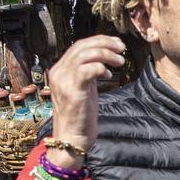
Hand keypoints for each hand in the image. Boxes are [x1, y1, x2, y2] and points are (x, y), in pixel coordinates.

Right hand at [46, 36, 130, 152]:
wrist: (71, 138)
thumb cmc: (80, 115)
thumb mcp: (83, 88)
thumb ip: (87, 72)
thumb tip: (102, 58)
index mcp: (59, 70)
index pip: (78, 46)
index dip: (98, 41)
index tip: (115, 44)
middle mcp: (58, 73)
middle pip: (81, 47)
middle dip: (104, 43)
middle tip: (121, 48)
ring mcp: (64, 82)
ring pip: (84, 55)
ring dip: (105, 54)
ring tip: (119, 61)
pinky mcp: (73, 92)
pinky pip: (87, 70)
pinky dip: (100, 68)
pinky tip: (108, 75)